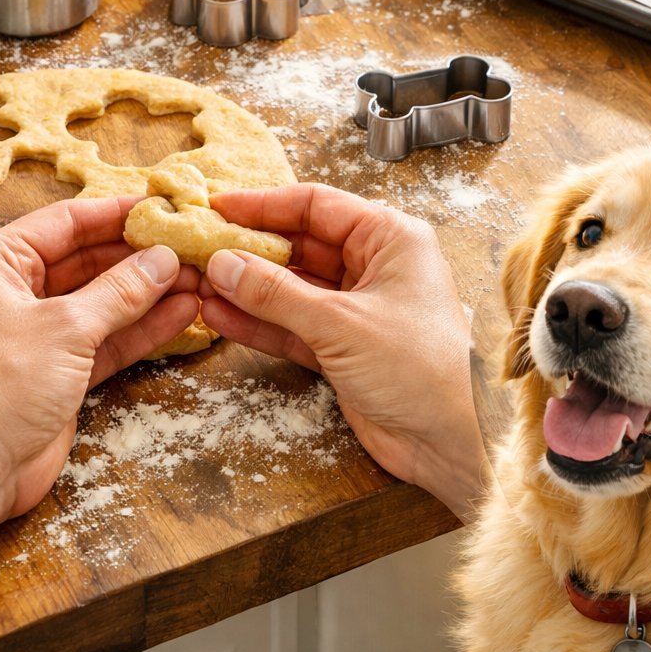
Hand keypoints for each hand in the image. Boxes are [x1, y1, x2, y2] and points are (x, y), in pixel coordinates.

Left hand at [0, 197, 200, 520]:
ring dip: (147, 293)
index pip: (65, 223)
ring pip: (100, 302)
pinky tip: (182, 313)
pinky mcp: (55, 372)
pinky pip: (103, 339)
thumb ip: (120, 290)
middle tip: (190, 246)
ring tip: (198, 278)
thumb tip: (164, 259)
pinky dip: (139, 328)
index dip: (116, 213)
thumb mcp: (65, 327)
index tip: (162, 205)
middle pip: (86, 260)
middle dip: (138, 257)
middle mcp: (11, 291)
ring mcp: (34, 334)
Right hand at [198, 185, 488, 518]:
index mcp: (390, 239)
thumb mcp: (342, 323)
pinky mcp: (343, 347)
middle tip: (200, 249)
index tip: (219, 208)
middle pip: (300, 245)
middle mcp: (375, 266)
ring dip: (247, 289)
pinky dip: (259, 322)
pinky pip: (292, 325)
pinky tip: (220, 316)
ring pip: (291, 288)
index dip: (264, 205)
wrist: (451, 446)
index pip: (317, 205)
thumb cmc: (421, 370)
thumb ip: (277, 293)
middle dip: (250, 250)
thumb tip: (224, 263)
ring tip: (199, 284)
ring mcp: (357, 308)